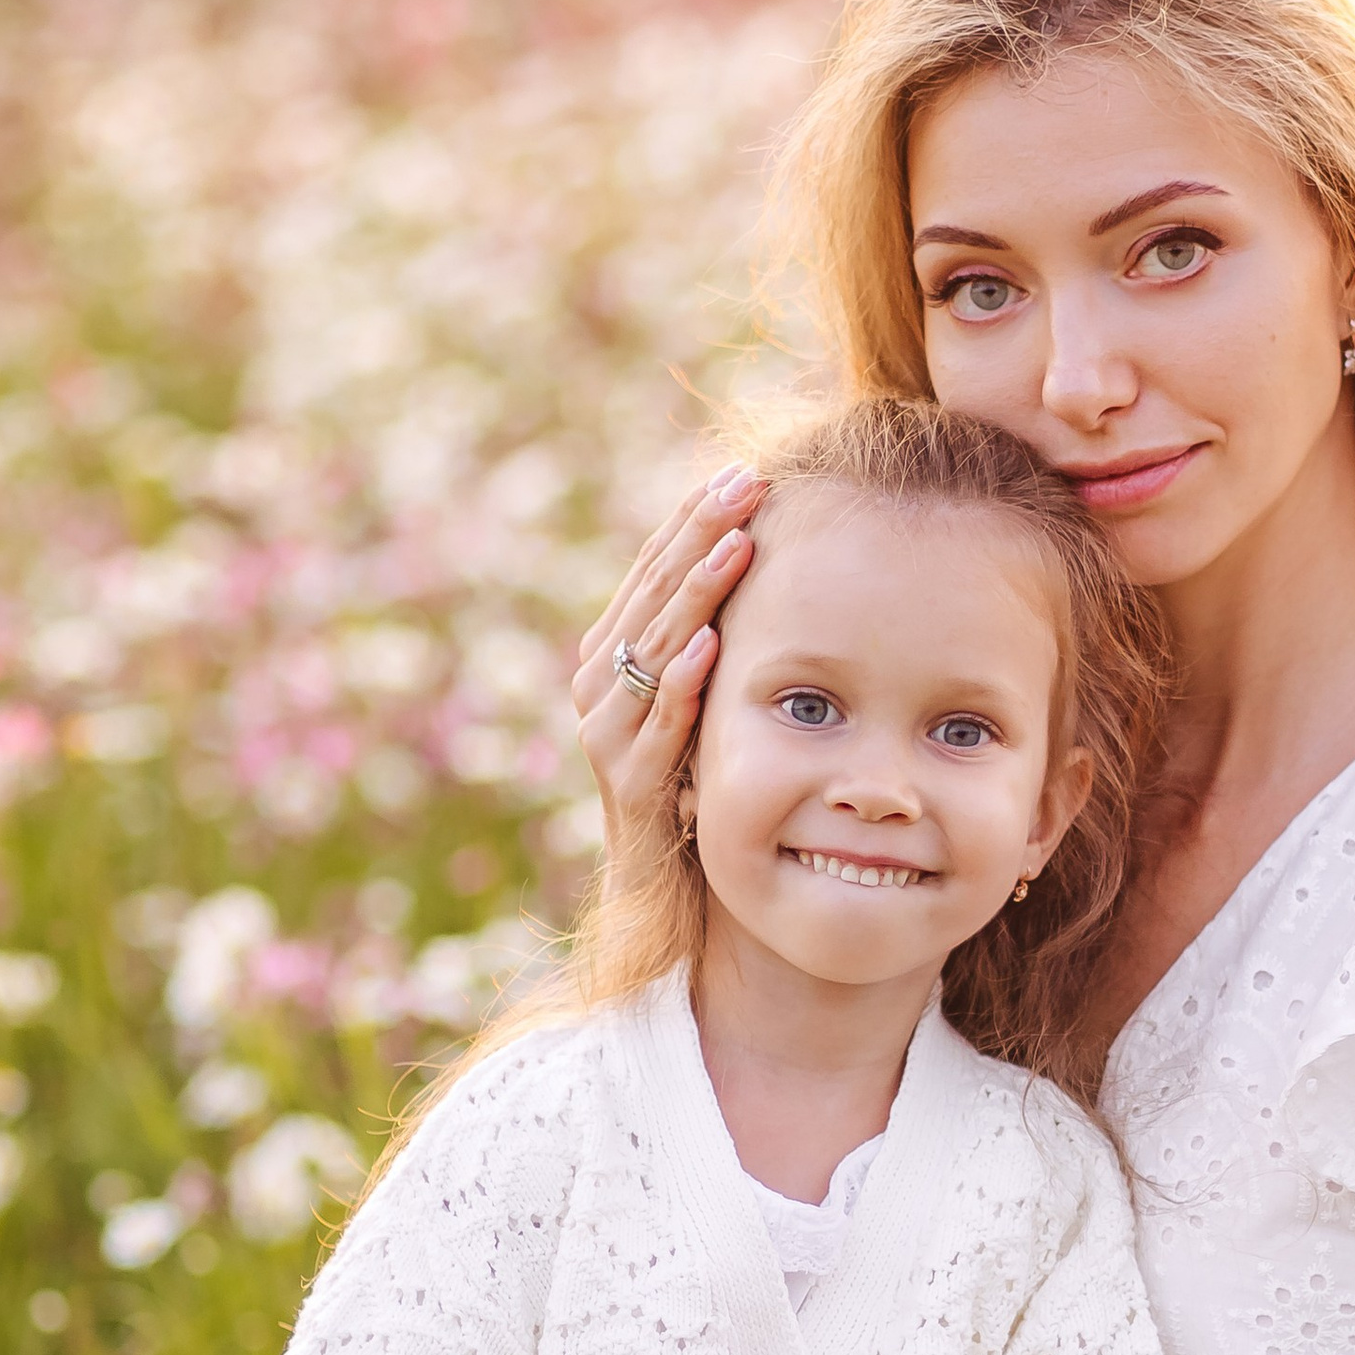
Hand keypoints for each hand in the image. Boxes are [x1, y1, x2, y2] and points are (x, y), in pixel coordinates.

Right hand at [571, 463, 767, 883]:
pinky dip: (681, 680)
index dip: (694, 518)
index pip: (652, 568)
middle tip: (746, 484)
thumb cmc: (690, 778)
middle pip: (653, 594)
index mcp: (611, 653)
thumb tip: (755, 556)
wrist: (662, 882)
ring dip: (697, 592)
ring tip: (736, 543)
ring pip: (654, 647)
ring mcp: (609, 734)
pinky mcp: (629, 782)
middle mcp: (599, 685)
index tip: (741, 473)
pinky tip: (709, 643)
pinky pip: (659, 721)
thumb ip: (706, 638)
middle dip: (700, 534)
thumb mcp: (697, 698)